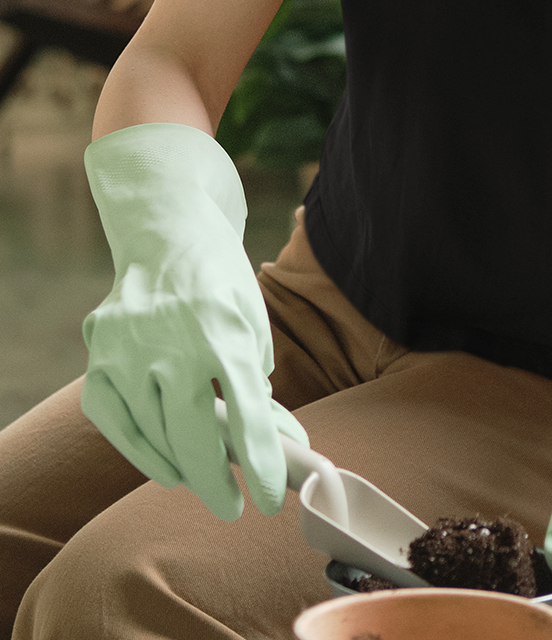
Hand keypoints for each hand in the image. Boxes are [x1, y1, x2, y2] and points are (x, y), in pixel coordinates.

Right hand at [81, 123, 309, 520]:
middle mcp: (170, 340)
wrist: (165, 228)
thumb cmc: (219, 280)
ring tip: (204, 479)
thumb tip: (272, 447)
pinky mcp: (97, 354)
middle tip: (231, 506)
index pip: (246, 412)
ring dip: (181, 468)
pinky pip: (114, 422)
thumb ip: (257, 384)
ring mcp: (126, 349)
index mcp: (222, 327)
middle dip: (215, 481)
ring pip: (152, 435)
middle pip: (192, 435)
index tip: (269, 498)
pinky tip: (165, 465)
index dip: (260, 462)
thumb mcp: (253, 322)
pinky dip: (139, 450)